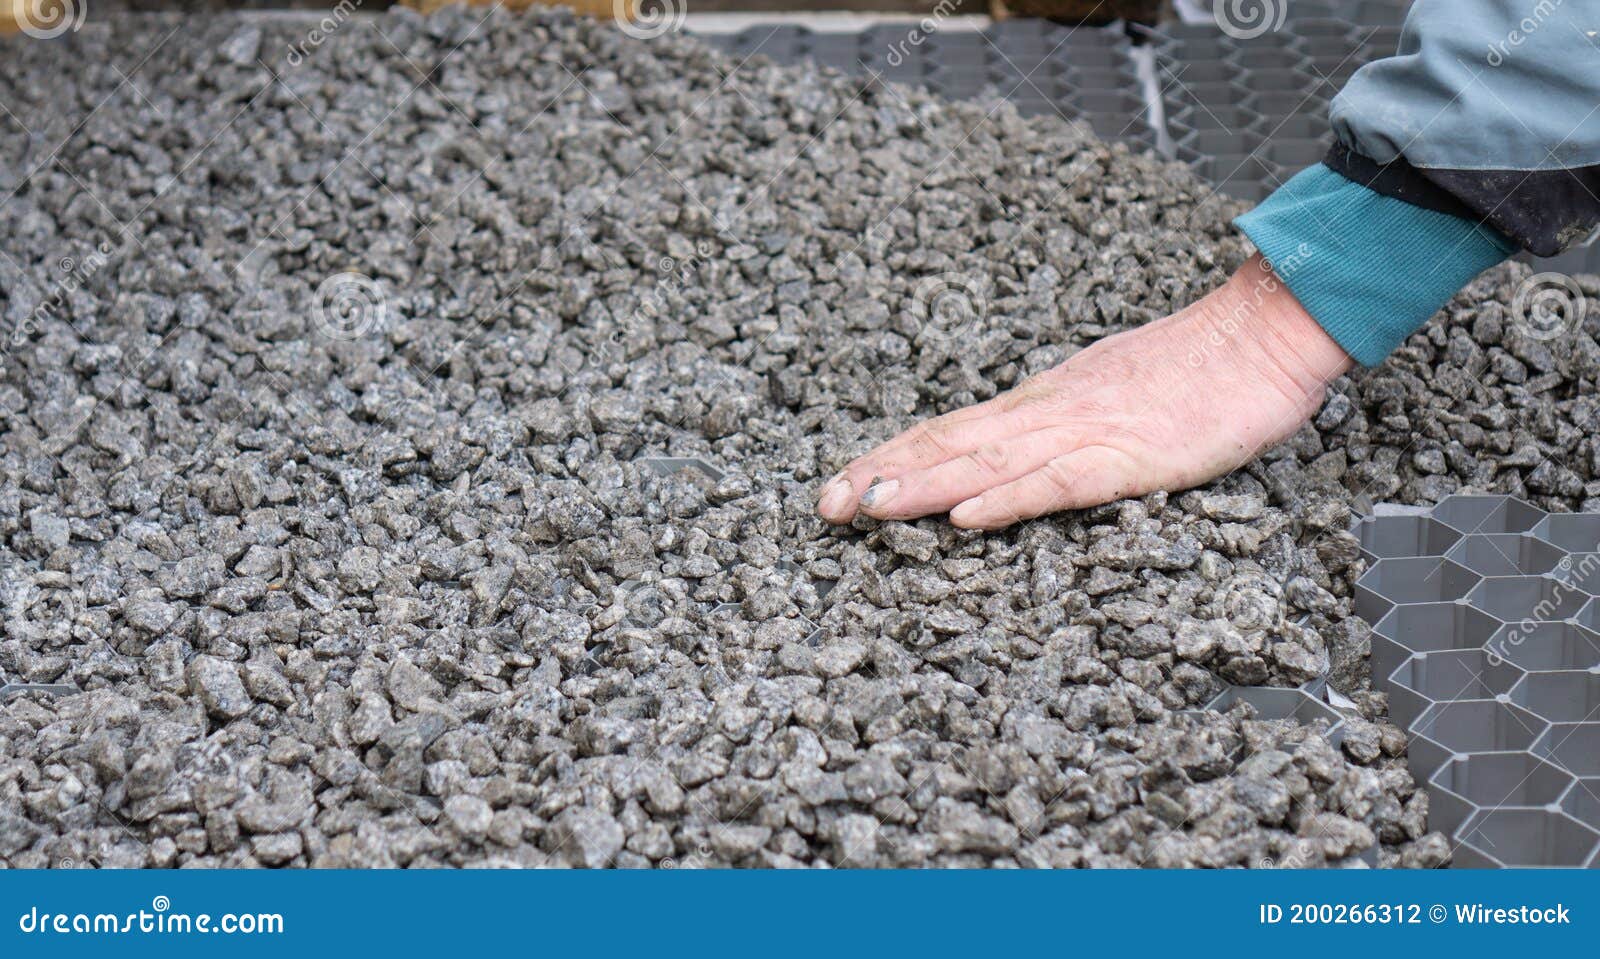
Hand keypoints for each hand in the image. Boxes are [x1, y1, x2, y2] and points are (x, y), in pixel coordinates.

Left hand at [816, 254, 1353, 529]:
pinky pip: (1060, 482)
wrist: (1263, 333)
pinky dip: (1009, 499)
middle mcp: (1049, 413)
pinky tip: (966, 517)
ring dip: (922, 486)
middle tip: (823, 504)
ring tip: (866, 507)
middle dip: (882, 475)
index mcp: (1042, 403)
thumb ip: (1062, 427)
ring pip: (987, 463)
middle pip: (949, 446)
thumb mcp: (1112, 397)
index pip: (949, 432)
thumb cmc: (1196, 369)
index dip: (892, 458)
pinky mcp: (1131, 456)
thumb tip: (1012, 453)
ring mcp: (1086, 433)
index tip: (840, 483)